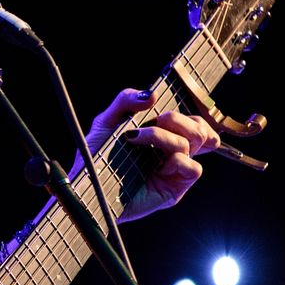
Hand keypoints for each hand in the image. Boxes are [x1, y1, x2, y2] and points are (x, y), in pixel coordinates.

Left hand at [84, 88, 221, 221]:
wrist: (85, 186)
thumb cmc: (96, 157)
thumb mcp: (107, 122)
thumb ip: (126, 100)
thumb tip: (152, 95)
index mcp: (162, 136)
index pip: (193, 121)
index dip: (190, 114)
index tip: (165, 110)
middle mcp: (171, 152)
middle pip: (198, 128)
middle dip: (177, 118)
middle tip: (154, 121)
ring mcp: (174, 170)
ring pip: (195, 142)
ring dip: (165, 135)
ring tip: (136, 138)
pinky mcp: (174, 188)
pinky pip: (194, 168)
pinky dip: (179, 160)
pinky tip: (158, 165)